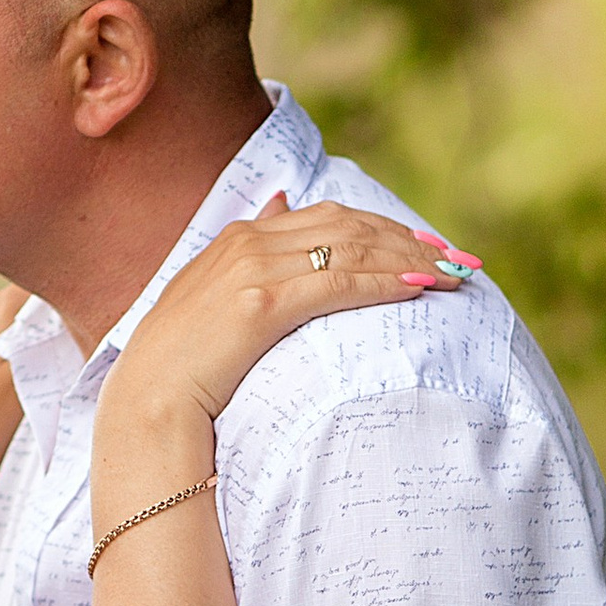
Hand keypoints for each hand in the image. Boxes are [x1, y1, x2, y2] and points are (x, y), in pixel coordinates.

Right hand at [101, 194, 463, 446]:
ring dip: (407, 257)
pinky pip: (339, 283)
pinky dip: (384, 281)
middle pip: (348, 225)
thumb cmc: (183, 365)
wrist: (148, 403)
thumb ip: (252, 249)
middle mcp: (248, 243)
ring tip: (451, 274)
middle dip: (408, 238)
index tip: (426, 243)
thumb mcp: (213, 296)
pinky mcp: (261, 303)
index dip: (384, 226)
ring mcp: (253, 269)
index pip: (329, 216)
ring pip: (350, 249)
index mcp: (239, 238)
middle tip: (456, 258)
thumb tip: (284, 202)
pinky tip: (417, 288)